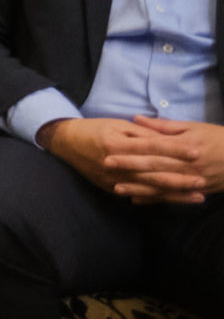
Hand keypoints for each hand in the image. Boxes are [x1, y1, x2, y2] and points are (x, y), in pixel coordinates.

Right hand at [41, 116, 217, 200]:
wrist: (64, 143)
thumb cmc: (93, 129)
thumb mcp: (117, 125)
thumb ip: (141, 134)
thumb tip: (166, 140)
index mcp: (119, 145)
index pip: (153, 148)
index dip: (176, 150)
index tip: (196, 152)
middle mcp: (117, 165)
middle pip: (154, 173)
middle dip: (181, 178)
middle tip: (203, 181)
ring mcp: (114, 180)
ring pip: (150, 189)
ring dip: (175, 194)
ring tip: (197, 196)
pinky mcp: (112, 189)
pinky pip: (138, 195)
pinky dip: (158, 199)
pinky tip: (173, 201)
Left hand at [108, 116, 223, 201]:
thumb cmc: (218, 138)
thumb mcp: (193, 127)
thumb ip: (164, 126)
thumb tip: (136, 119)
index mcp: (185, 146)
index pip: (153, 148)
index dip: (131, 150)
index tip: (110, 150)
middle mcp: (187, 165)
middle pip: (154, 167)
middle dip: (128, 168)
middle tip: (106, 167)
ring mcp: (192, 180)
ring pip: (161, 185)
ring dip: (138, 187)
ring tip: (116, 187)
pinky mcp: (197, 191)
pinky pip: (172, 197)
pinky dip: (154, 199)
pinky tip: (137, 200)